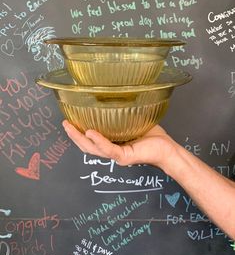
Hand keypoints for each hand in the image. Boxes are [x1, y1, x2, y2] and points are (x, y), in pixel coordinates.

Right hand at [62, 120, 178, 168]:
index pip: (92, 140)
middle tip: (64, 123)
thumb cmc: (153, 137)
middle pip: (87, 146)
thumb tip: (114, 98)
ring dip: (79, 138)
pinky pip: (108, 149)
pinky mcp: (124, 156)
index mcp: (113, 143)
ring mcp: (117, 155)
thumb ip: (122, 115)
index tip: (70, 120)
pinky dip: (98, 141)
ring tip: (69, 127)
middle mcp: (112, 151)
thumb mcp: (133, 122)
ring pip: (93, 149)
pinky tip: (89, 133)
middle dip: (74, 135)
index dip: (79, 132)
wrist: (167, 149)